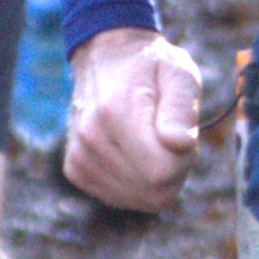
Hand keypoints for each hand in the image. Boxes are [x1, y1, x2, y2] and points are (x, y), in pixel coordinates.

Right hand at [66, 29, 210, 211]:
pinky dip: (135, 183)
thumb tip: (179, 144)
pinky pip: (121, 197)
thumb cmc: (151, 68)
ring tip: (150, 141)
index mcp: (117, 113)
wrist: (105, 59)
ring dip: (155, 177)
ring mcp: (80, 156)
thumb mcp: (178, 73)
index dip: (183, 159)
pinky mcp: (75, 169)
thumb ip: (182, 108)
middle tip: (169, 138)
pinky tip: (133, 153)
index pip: (161, 172)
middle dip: (173, 171)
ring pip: (139, 199)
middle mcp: (91, 138)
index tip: (180, 134)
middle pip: (154, 192)